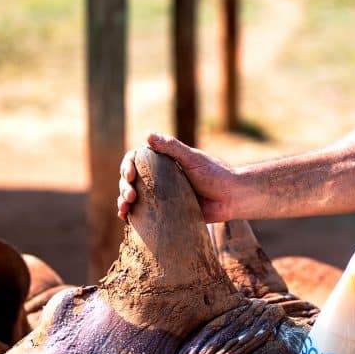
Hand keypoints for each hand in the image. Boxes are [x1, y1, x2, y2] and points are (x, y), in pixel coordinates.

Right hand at [117, 133, 238, 222]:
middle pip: (131, 179)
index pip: (136, 160)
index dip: (128, 166)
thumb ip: (172, 147)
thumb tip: (147, 135)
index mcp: (163, 162)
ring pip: (134, 196)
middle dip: (124, 186)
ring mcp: (161, 196)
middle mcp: (159, 178)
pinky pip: (145, 213)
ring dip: (123, 201)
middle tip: (130, 196)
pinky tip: (125, 218)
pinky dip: (132, 215)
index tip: (131, 175)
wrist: (232, 198)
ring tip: (124, 209)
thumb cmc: (215, 174)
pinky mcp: (166, 212)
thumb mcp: (193, 158)